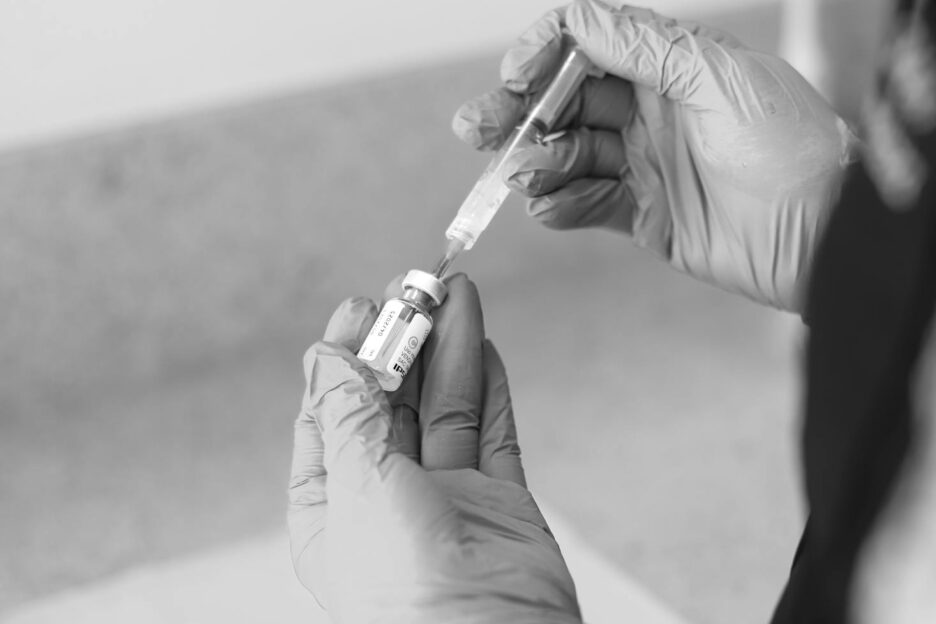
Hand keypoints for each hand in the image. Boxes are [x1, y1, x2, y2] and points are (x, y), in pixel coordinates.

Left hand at [288, 274, 580, 622]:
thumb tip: (327, 354)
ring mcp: (448, 500)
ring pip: (445, 408)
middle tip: (417, 288)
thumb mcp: (356, 484)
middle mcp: (388, 501)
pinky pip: (491, 431)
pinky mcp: (499, 502)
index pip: (333, 413)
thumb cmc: (406, 591)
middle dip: (404, 343)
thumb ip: (347, 412)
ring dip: (450, 350)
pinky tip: (483, 345)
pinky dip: (489, 386)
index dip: (346, 357)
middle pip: (393, 404)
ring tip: (456, 295)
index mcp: (334, 507)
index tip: (364, 306)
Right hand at [452, 0, 854, 312]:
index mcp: (671, 64)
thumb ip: (643, 47)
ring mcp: (649, 164)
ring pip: (570, 154)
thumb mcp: (718, 76)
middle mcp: (654, 109)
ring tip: (523, 175)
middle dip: (518, 112)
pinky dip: (561, 204)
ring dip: (538, 161)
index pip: (588, 42)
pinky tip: (548, 206)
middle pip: (565, 100)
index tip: (516, 76)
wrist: (828, 233)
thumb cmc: (790, 144)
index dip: (544, 52)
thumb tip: (576, 20)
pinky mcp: (649, 217)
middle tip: (477, 129)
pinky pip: (589, 204)